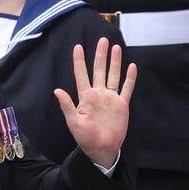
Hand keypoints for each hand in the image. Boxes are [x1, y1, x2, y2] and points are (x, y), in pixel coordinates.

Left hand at [55, 37, 137, 167]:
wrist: (102, 149)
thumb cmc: (85, 138)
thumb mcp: (73, 122)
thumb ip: (67, 105)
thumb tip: (57, 90)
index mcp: (85, 97)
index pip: (81, 74)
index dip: (79, 61)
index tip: (78, 47)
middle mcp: (98, 94)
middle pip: (99, 70)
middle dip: (100, 55)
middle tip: (102, 40)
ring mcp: (110, 98)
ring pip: (113, 75)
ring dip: (115, 62)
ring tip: (116, 47)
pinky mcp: (122, 105)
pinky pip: (126, 89)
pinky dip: (129, 78)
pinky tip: (131, 67)